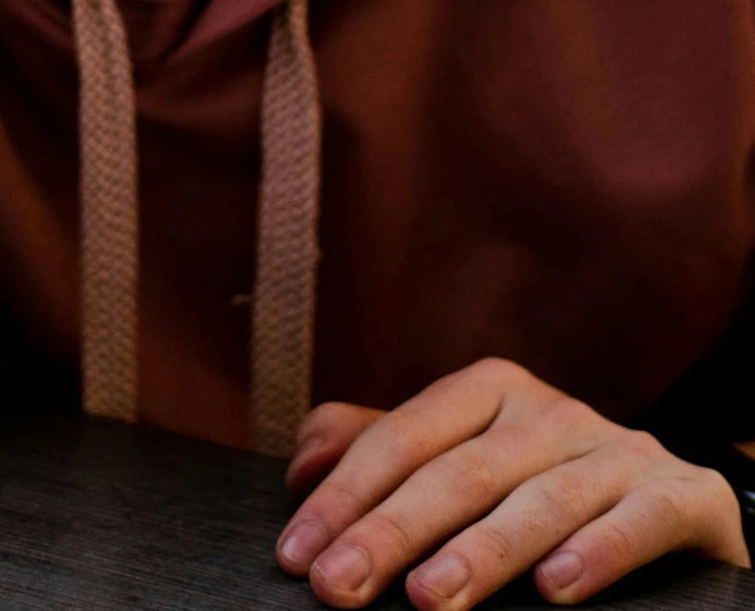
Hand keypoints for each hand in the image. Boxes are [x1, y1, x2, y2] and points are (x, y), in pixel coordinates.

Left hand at [274, 357, 749, 609]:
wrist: (674, 516)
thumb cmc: (540, 498)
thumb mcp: (460, 466)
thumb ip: (380, 456)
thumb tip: (303, 468)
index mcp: (490, 394)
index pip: (404, 438)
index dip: (346, 496)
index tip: (298, 556)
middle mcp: (553, 412)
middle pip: (461, 471)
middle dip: (393, 532)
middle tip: (338, 587)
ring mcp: (621, 450)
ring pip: (543, 500)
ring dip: (483, 551)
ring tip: (430, 599)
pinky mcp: (685, 495)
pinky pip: (642, 518)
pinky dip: (600, 550)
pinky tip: (557, 590)